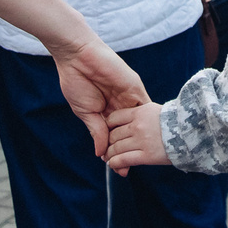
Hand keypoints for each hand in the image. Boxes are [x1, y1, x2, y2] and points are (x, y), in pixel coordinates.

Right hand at [53, 39, 147, 158]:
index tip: (120, 170)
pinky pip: (145, 106)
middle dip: (129, 150)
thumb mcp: (85, 112)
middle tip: (129, 169)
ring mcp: (128, 97)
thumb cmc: (76, 81)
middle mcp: (120, 105)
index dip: (117, 152)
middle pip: (129, 132)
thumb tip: (101, 153)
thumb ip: (96, 132)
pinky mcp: (135, 87)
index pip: (115, 135)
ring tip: (142, 158)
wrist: (77, 56)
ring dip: (140, 139)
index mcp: (106, 111)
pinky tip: (152, 136)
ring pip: (138, 122)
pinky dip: (148, 121)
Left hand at [105, 101, 169, 171]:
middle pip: (113, 134)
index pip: (114, 118)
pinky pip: (124, 160)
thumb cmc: (176, 121)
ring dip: (109, 155)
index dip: (108, 126)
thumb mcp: (156, 110)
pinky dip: (115, 163)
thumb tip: (130, 119)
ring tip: (108, 158)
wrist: (192, 133)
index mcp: (140, 112)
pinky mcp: (147, 156)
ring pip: (116, 148)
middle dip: (108, 142)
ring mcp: (141, 141)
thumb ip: (141, 113)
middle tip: (106, 148)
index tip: (107, 132)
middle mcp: (138, 126)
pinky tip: (113, 165)